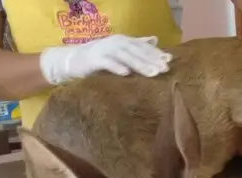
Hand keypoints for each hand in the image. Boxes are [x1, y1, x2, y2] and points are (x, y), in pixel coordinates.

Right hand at [40, 34, 172, 84]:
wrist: (72, 61)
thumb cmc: (100, 58)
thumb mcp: (120, 52)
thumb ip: (137, 46)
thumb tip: (155, 39)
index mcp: (124, 42)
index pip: (143, 47)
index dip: (157, 54)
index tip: (170, 61)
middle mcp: (116, 43)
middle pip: (137, 51)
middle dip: (152, 60)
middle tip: (165, 69)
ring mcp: (105, 50)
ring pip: (126, 57)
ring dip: (140, 65)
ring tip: (153, 73)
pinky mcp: (94, 59)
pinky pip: (107, 63)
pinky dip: (117, 67)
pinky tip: (127, 74)